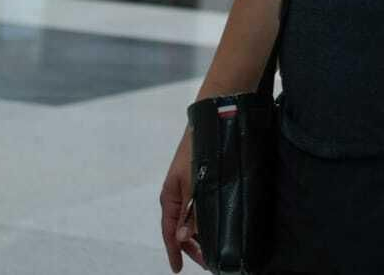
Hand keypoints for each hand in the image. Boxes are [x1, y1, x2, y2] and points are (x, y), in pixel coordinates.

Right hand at [161, 129, 205, 272]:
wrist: (211, 122)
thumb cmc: (199, 150)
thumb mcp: (194, 184)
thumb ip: (190, 211)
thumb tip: (182, 237)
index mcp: (170, 196)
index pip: (169, 231)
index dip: (174, 251)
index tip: (178, 269)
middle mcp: (177, 195)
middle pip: (180, 228)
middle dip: (191, 247)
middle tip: (207, 262)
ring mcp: (188, 188)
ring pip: (191, 219)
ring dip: (199, 235)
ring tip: (212, 248)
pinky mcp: (199, 182)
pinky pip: (199, 208)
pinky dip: (204, 220)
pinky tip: (214, 226)